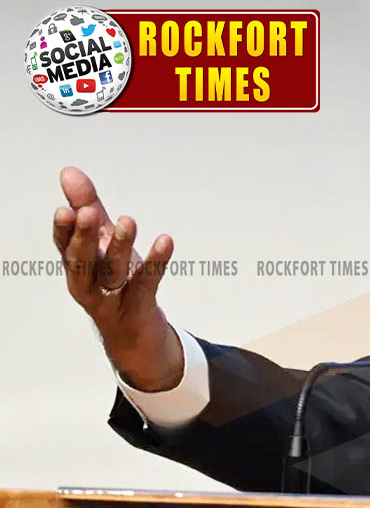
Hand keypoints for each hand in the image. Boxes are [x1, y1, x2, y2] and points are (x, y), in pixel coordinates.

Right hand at [53, 166, 184, 391]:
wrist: (136, 335)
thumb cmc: (117, 282)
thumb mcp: (103, 243)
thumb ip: (89, 208)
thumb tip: (69, 172)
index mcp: (79, 265)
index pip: (65, 245)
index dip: (65, 229)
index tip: (67, 208)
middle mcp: (90, 283)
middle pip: (83, 260)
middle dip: (84, 237)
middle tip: (89, 213)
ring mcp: (113, 298)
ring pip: (112, 272)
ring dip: (119, 247)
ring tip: (128, 221)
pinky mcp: (139, 307)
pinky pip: (147, 283)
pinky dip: (156, 262)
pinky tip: (165, 241)